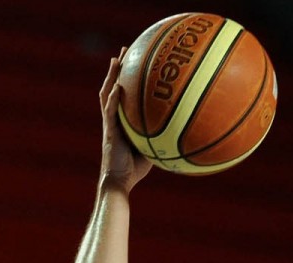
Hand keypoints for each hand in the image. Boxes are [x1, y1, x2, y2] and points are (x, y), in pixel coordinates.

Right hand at [99, 49, 152, 191]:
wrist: (119, 182)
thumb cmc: (135, 170)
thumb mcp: (153, 149)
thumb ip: (163, 136)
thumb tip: (185, 129)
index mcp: (122, 120)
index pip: (123, 94)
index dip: (126, 77)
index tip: (135, 60)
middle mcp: (113, 118)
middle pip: (113, 87)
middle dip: (118, 68)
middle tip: (125, 50)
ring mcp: (109, 124)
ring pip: (107, 94)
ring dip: (112, 76)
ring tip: (117, 59)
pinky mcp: (109, 132)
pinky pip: (110, 112)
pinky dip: (113, 99)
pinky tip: (118, 87)